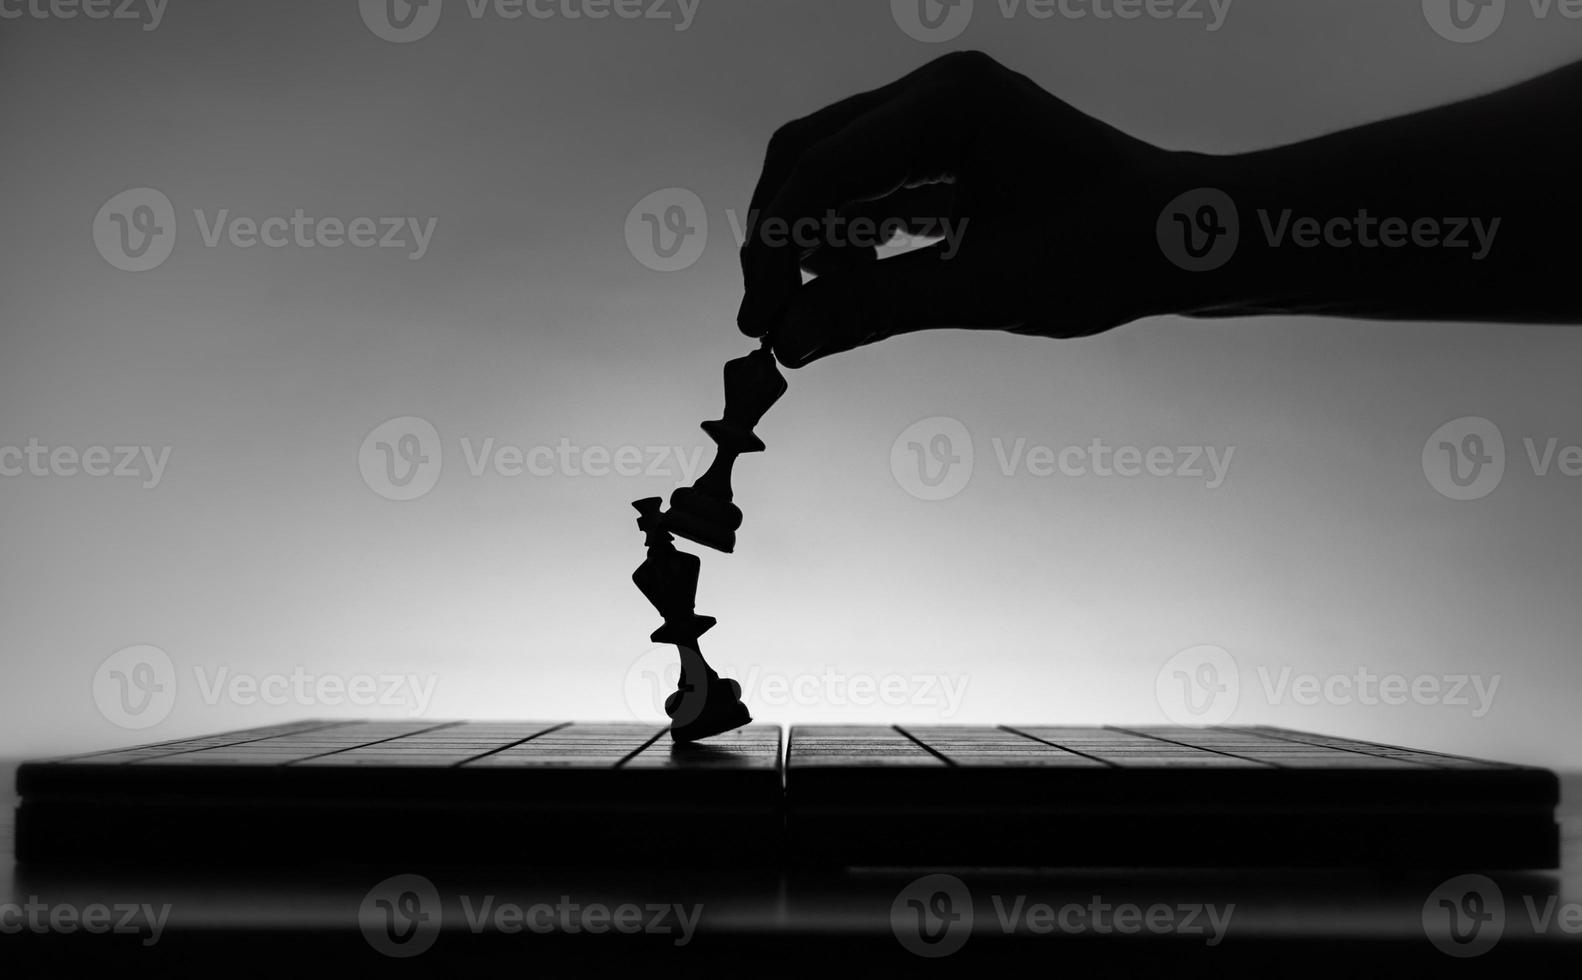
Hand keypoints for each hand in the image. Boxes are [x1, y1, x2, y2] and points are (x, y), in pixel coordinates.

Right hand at [737, 51, 1181, 367]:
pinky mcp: (944, 140)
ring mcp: (938, 109)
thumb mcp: (988, 291)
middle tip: (767, 320)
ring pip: (830, 167)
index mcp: (951, 105)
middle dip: (779, 238)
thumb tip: (790, 343)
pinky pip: (868, 181)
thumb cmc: (1107, 255)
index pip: (823, 168)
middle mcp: (936, 90)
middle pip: (809, 153)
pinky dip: (847, 234)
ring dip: (809, 239)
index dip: (776, 249)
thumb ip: (880, 310)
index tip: (758, 320)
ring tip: (812, 314)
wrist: (1178, 236)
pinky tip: (851, 284)